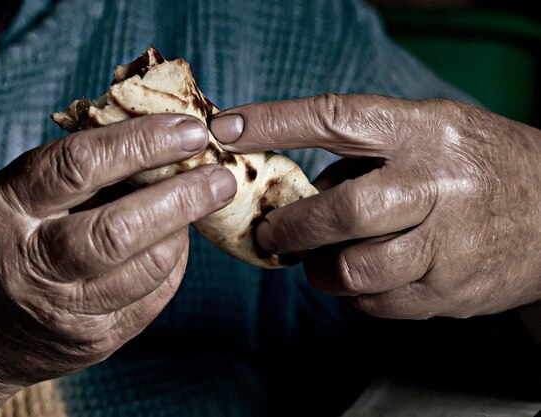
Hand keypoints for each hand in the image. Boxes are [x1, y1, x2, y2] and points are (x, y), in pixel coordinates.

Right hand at [0, 113, 235, 415]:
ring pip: (148, 268)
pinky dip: (173, 264)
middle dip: (183, 197)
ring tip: (194, 205)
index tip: (189, 130)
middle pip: (120, 230)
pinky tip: (173, 243)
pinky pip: (154, 298)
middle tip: (221, 177)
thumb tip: (153, 139)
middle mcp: (33, 264)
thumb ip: (72, 171)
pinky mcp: (95, 341)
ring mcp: (66, 311)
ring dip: (183, 229)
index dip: (142, 143)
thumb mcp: (10, 195)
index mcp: (6, 209)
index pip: (80, 166)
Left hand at [210, 94, 540, 319]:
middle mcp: (436, 185)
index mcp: (424, 132)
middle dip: (294, 226)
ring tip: (319, 258)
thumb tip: (303, 186)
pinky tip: (363, 276)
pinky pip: (378, 304)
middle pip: (342, 212)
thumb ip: (367, 151)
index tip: (228, 128)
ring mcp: (448, 244)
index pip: (336, 118)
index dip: (274, 123)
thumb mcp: (430, 131)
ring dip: (320, 269)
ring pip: (356, 270)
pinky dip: (355, 294)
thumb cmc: (479, 165)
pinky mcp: (451, 292)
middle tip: (274, 231)